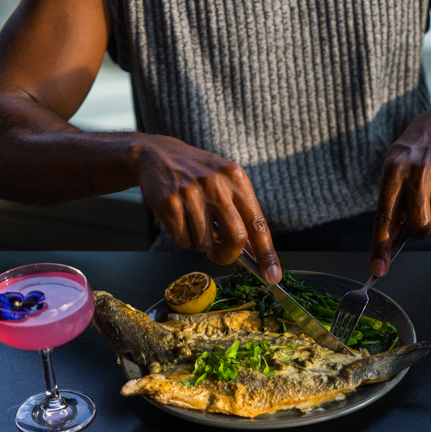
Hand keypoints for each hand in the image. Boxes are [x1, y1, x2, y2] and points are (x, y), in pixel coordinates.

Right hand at [134, 135, 280, 283]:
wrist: (157, 155)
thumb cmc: (197, 174)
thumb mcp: (225, 183)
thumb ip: (241, 214)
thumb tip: (254, 253)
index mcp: (237, 179)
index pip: (258, 223)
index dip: (267, 253)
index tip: (273, 276)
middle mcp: (217, 185)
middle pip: (236, 237)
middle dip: (229, 255)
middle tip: (220, 255)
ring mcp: (192, 194)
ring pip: (205, 243)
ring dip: (201, 243)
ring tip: (193, 222)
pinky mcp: (169, 204)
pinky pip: (183, 240)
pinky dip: (183, 238)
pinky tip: (179, 218)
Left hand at [369, 108, 430, 276]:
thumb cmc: (413, 153)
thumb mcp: (394, 169)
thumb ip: (392, 202)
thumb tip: (390, 243)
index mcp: (392, 173)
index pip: (384, 219)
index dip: (380, 248)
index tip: (378, 270)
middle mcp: (415, 175)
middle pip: (419, 228)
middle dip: (420, 230)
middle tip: (421, 215)